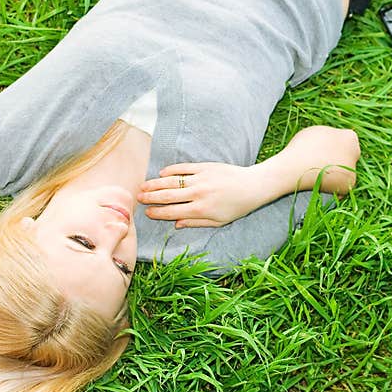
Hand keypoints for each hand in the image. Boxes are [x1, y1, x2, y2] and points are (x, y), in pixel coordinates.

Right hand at [137, 162, 267, 227]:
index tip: (147, 212)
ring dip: (155, 184)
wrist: (253, 186)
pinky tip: (161, 173)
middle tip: (138, 198)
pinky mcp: (204, 167)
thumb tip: (176, 224)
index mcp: (200, 210)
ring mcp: (200, 178)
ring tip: (143, 186)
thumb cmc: (237, 207)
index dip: (158, 213)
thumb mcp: (218, 221)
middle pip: (168, 196)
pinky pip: (183, 168)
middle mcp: (198, 193)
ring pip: (172, 181)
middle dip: (151, 197)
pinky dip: (171, 170)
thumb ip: (196, 223)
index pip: (172, 212)